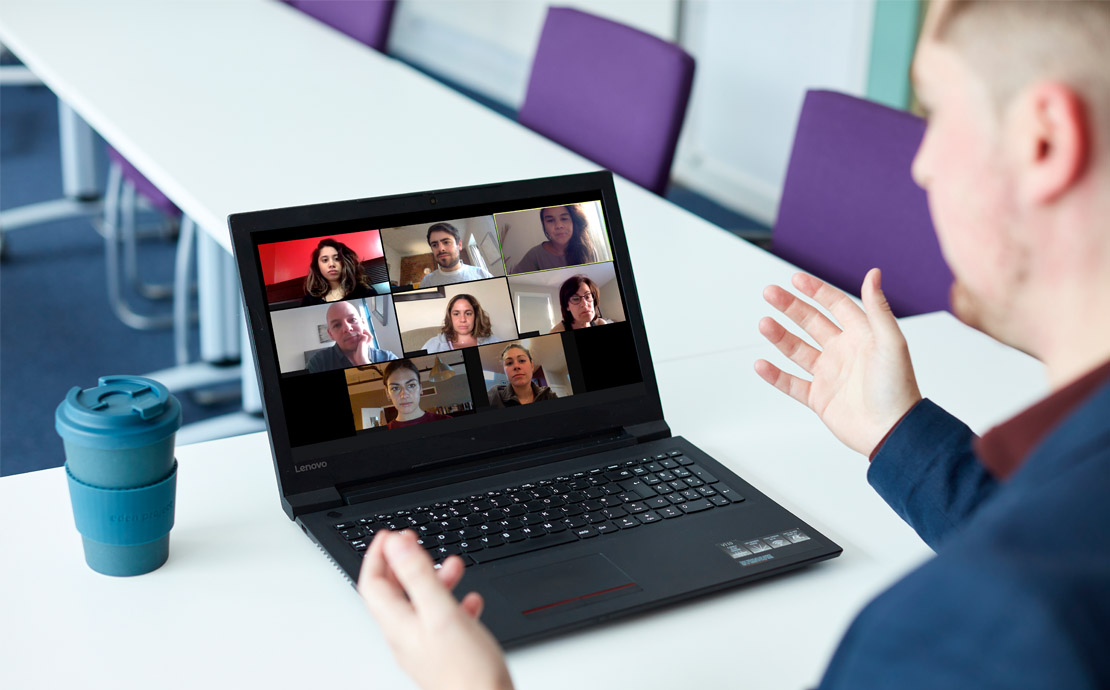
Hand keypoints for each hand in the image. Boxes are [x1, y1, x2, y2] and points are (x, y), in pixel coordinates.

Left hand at [357, 530, 513, 689]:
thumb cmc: (466, 672)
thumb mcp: (441, 613)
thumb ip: (419, 577)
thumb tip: (397, 546)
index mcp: (399, 625)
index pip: (373, 584)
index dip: (378, 556)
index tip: (390, 535)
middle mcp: (407, 637)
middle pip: (395, 593)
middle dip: (404, 563)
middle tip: (414, 542)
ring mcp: (425, 647)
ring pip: (422, 605)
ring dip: (434, 580)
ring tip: (453, 566)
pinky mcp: (446, 656)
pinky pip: (444, 622)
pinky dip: (454, 604)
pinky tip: (471, 601)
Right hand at [754, 269, 921, 455]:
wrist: (892, 431)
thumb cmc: (898, 388)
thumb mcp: (891, 342)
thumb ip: (878, 308)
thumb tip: (873, 274)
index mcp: (862, 336)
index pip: (835, 305)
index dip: (816, 291)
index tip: (796, 280)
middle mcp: (843, 352)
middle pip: (811, 323)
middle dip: (790, 307)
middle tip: (770, 293)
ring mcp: (829, 375)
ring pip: (797, 350)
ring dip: (780, 336)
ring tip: (764, 324)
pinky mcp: (820, 398)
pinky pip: (791, 383)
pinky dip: (775, 375)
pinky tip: (761, 364)